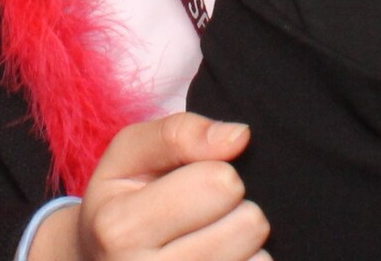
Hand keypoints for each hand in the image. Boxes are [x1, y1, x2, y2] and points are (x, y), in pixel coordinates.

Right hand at [27, 115, 268, 260]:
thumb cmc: (120, 200)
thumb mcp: (130, 153)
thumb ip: (179, 133)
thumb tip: (238, 137)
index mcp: (121, 228)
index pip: (220, 184)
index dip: (217, 172)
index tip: (193, 182)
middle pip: (248, 224)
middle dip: (235, 208)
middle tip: (203, 215)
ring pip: (260, 259)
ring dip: (243, 243)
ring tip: (209, 239)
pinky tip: (218, 260)